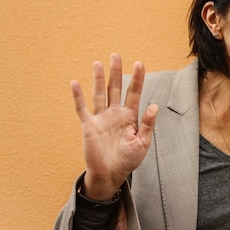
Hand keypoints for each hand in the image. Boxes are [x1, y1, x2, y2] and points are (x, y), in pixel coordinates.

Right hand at [72, 53, 157, 199]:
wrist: (111, 174)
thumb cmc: (129, 159)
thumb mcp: (143, 142)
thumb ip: (147, 124)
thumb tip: (154, 105)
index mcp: (130, 116)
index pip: (134, 92)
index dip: (137, 78)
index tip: (139, 64)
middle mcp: (115, 113)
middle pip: (116, 88)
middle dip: (116, 72)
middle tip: (116, 55)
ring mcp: (101, 118)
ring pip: (100, 94)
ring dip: (99, 79)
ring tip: (98, 63)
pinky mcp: (89, 126)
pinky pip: (82, 109)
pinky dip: (78, 97)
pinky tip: (75, 83)